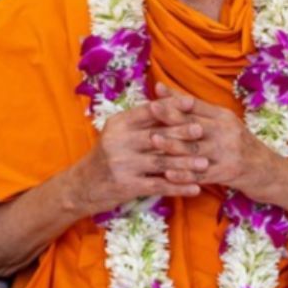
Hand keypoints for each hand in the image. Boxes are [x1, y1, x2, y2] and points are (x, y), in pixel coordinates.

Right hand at [74, 99, 209, 212]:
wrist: (83, 186)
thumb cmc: (107, 154)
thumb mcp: (117, 132)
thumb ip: (140, 119)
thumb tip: (168, 99)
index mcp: (118, 124)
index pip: (148, 111)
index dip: (171, 105)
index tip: (191, 102)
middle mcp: (118, 142)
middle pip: (157, 135)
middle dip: (182, 132)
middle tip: (202, 130)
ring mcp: (122, 165)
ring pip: (161, 161)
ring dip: (186, 163)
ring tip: (205, 163)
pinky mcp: (127, 186)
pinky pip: (159, 185)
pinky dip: (179, 187)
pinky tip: (195, 188)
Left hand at [149, 81, 281, 201]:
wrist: (271, 172)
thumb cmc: (241, 146)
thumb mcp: (226, 125)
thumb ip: (201, 113)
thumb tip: (174, 96)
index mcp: (224, 116)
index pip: (197, 105)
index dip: (176, 99)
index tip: (155, 94)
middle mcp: (227, 131)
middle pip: (194, 122)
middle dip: (171, 117)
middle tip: (149, 113)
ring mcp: (228, 152)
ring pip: (196, 147)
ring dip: (173, 144)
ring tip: (153, 140)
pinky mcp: (228, 173)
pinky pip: (201, 173)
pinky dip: (184, 174)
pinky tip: (168, 174)